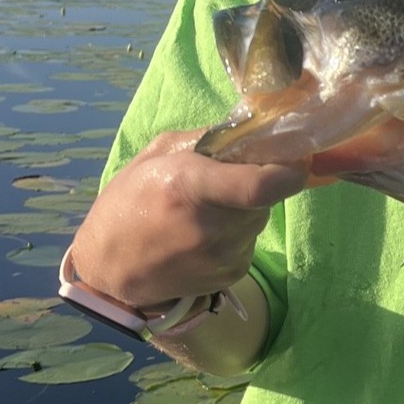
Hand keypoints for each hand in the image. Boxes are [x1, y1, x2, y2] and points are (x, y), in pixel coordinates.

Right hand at [70, 127, 313, 310]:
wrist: (107, 270)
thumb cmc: (128, 203)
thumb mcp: (156, 156)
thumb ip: (207, 139)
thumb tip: (254, 128)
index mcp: (190, 186)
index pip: (262, 184)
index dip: (289, 168)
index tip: (296, 155)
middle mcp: (212, 226)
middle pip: (266, 194)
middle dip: (256, 181)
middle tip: (224, 180)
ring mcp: (224, 256)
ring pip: (259, 217)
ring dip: (244, 207)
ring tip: (204, 211)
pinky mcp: (231, 275)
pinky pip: (249, 240)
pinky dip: (236, 231)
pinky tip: (202, 235)